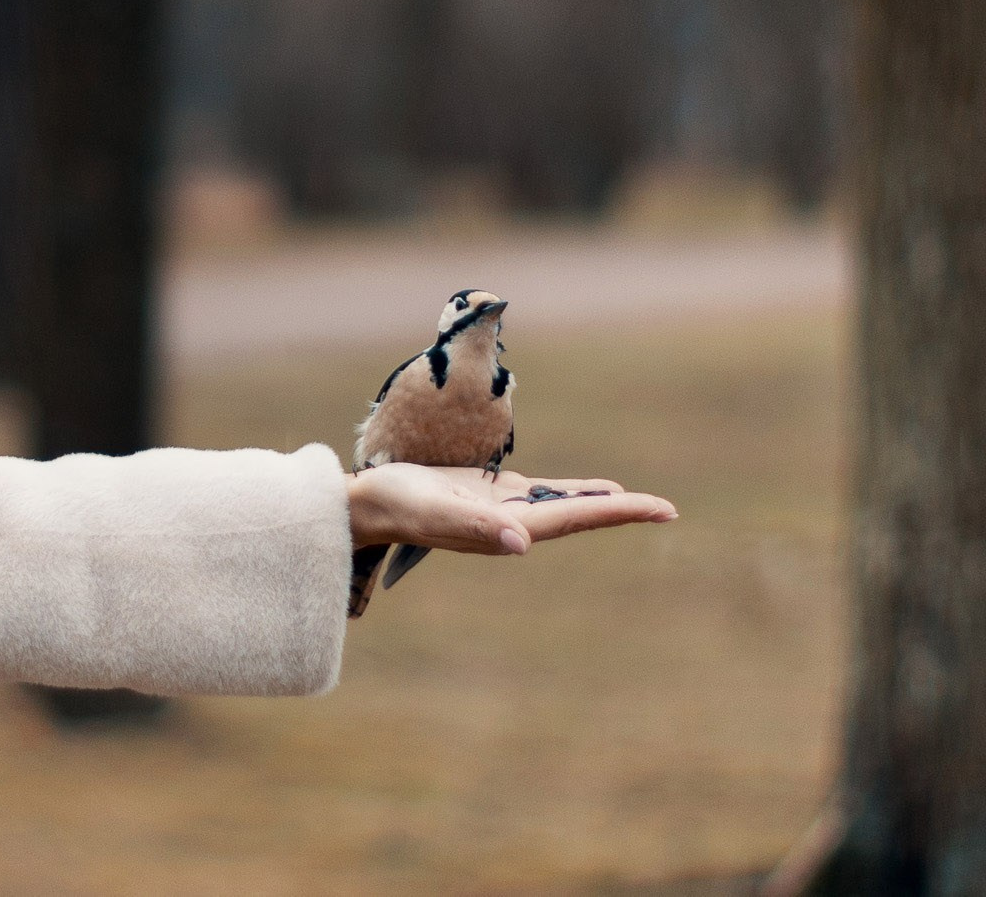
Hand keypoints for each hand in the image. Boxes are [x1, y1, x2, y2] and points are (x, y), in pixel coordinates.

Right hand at [346, 463, 676, 553]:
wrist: (364, 506)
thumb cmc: (395, 504)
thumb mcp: (433, 509)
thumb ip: (475, 525)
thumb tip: (524, 543)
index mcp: (508, 528)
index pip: (576, 518)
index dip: (619, 513)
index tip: (662, 509)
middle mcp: (512, 525)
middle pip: (579, 516)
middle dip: (622, 512)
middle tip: (668, 510)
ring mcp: (502, 512)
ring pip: (564, 508)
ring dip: (600, 505)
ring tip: (639, 504)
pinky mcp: (487, 497)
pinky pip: (540, 494)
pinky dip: (570, 492)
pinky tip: (586, 491)